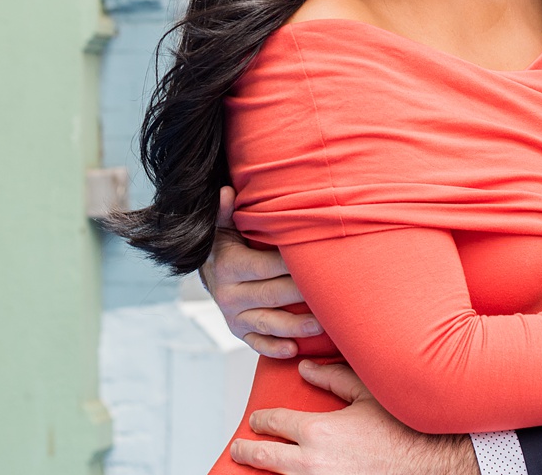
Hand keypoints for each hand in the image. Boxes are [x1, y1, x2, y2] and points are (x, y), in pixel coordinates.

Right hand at [204, 186, 320, 357]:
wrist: (208, 270)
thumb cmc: (225, 244)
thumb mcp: (222, 225)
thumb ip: (225, 211)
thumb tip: (226, 191)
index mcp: (229, 266)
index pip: (267, 266)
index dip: (293, 265)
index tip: (320, 262)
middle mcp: (229, 294)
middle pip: (273, 295)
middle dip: (304, 295)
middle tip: (333, 293)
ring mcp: (233, 316)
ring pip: (269, 323)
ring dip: (296, 327)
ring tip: (322, 326)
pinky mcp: (238, 331)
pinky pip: (257, 343)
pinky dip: (274, 348)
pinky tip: (294, 350)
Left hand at [231, 360, 479, 474]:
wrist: (431, 465)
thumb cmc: (402, 429)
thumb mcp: (367, 396)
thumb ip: (332, 379)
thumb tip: (304, 370)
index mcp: (317, 432)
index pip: (274, 423)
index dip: (261, 421)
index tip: (257, 421)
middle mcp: (312, 463)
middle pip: (265, 458)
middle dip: (248, 451)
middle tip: (241, 449)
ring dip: (271, 474)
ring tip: (262, 470)